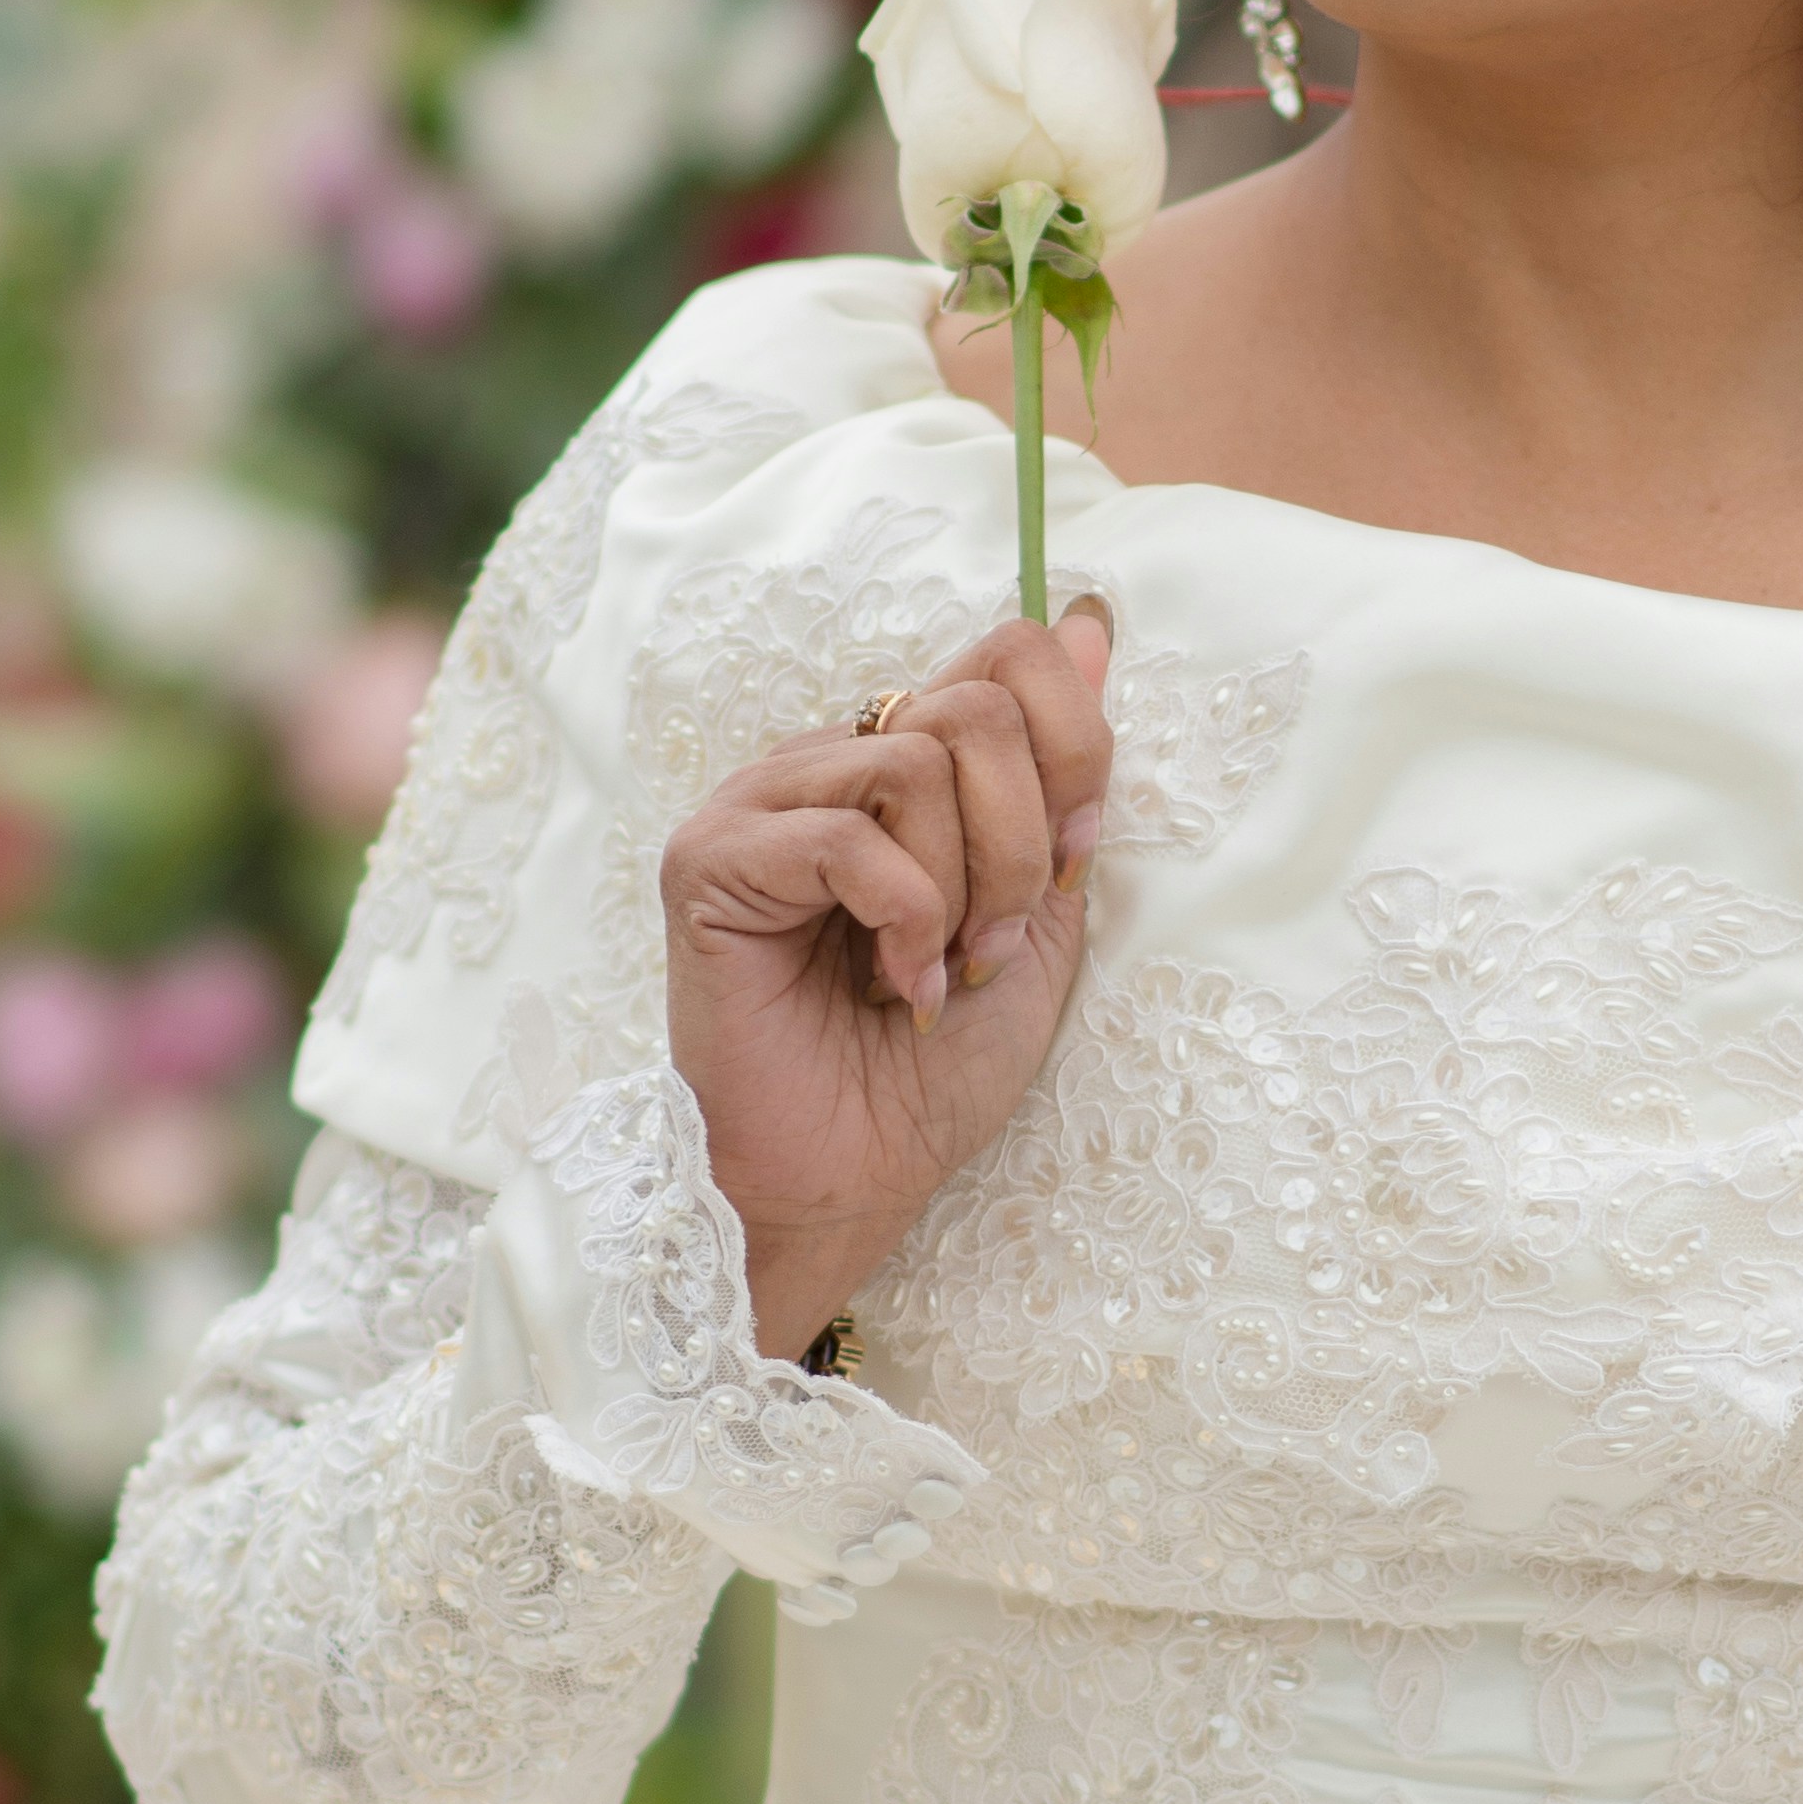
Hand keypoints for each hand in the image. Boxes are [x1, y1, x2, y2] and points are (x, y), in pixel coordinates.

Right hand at [660, 600, 1117, 1359]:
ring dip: (961, 890)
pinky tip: (899, 989)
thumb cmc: (934, 1070)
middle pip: (974, 706)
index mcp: (906, 763)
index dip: (1073, 752)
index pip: (1009, 653)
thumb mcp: (1041, 916)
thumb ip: (1062, 782)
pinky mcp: (710, 858)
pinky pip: (845, 834)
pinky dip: (902, 919)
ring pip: (915, 762)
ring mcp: (761, 803)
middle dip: (1021, 845)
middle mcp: (829, 762)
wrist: (853, 1182)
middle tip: (992, 948)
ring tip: (936, 975)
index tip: (1074, 869)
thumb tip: (1092, 621)